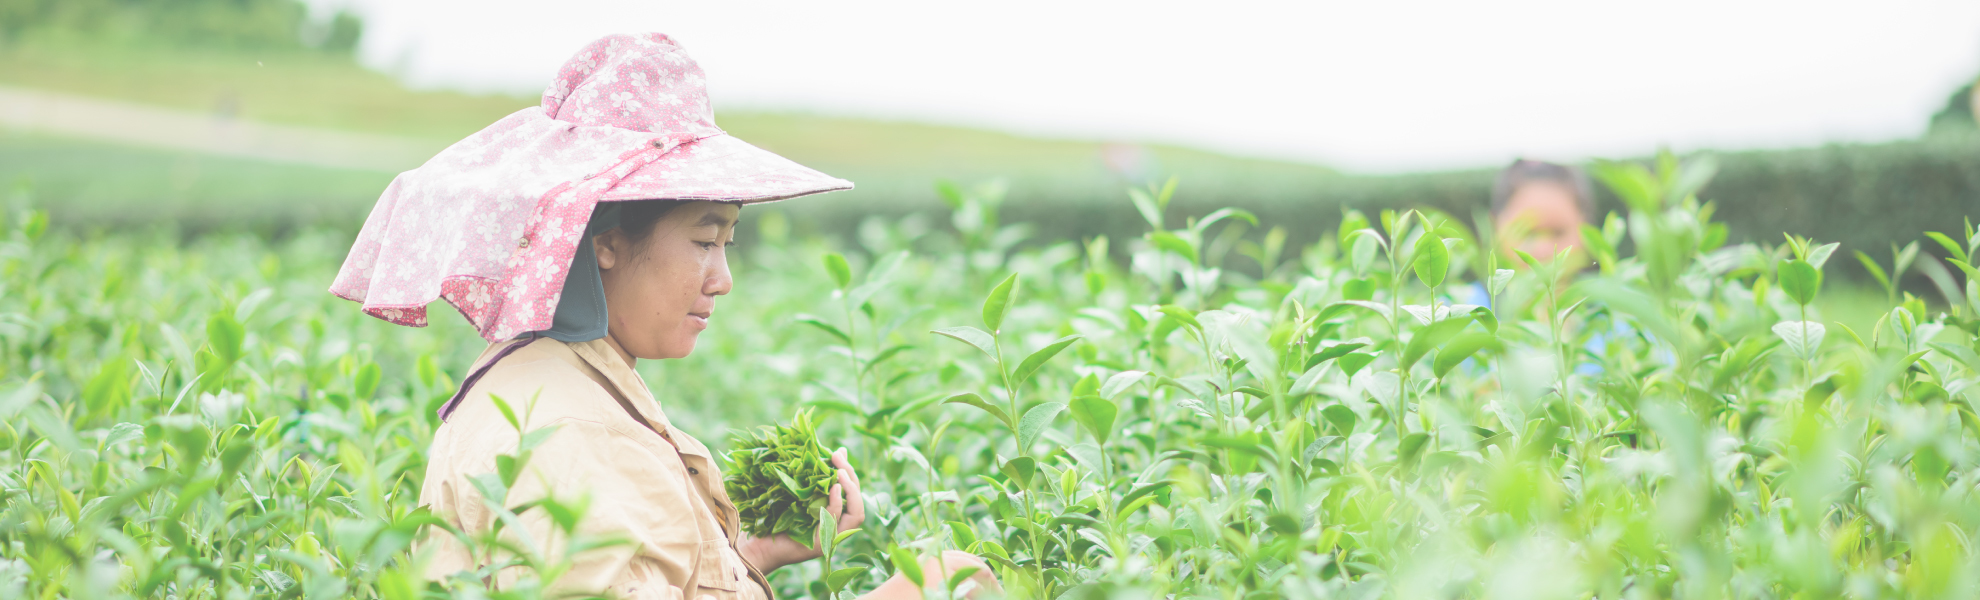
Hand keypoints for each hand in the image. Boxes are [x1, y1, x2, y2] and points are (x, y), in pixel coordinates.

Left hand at [737, 447, 864, 572]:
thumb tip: (833, 451)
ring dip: (851, 491)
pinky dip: (836, 502)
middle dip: (851, 476)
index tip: (839, 453)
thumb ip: (814, 478)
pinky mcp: (822, 543)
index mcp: (832, 515)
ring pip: (856, 514)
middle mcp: (836, 527)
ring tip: (840, 473)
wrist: (756, 546)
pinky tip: (832, 487)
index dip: (850, 472)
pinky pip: (836, 520)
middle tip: (838, 457)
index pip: (853, 494)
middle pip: (857, 502)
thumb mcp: (796, 493)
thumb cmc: (772, 519)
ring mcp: (831, 537)